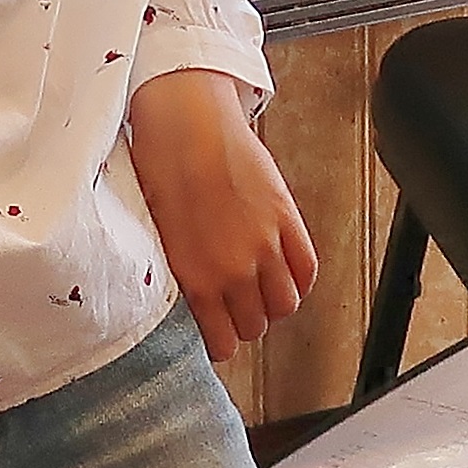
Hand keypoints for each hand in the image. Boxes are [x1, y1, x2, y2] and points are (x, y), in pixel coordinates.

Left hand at [128, 69, 316, 361]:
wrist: (186, 124)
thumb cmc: (162, 171)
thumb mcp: (160, 236)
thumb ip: (185, 273)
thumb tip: (198, 296)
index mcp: (196, 278)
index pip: (223, 341)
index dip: (223, 343)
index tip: (220, 338)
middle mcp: (234, 270)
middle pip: (256, 326)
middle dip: (247, 323)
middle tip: (239, 309)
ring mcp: (265, 245)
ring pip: (286, 304)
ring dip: (275, 303)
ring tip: (263, 290)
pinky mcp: (286, 219)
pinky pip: (307, 268)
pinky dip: (300, 278)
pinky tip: (287, 273)